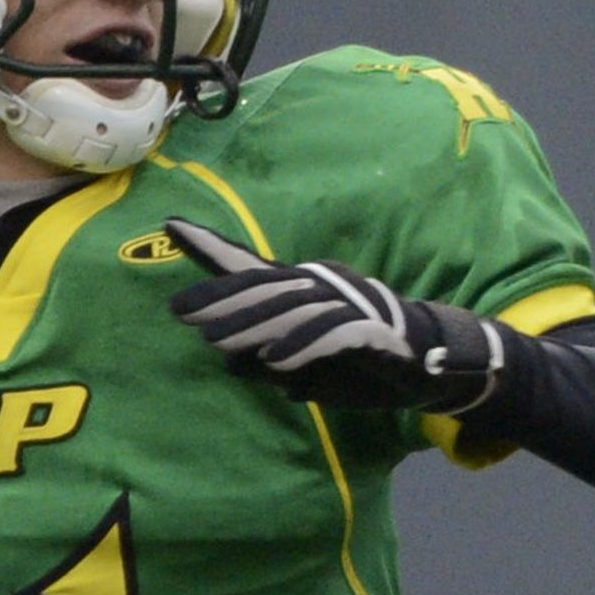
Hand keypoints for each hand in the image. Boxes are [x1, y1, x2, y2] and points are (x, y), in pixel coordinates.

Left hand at [165, 217, 503, 412]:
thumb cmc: (356, 362)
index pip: (252, 268)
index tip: (172, 226)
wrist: (423, 368)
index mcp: (303, 291)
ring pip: (295, 308)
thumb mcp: (302, 366)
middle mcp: (323, 288)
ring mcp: (350, 305)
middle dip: (223, 300)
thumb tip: (232, 363)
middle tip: (183, 313)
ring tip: (218, 343)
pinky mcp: (373, 331)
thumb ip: (269, 363)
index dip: (213, 247)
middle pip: (267, 287)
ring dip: (254, 326)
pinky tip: (274, 361)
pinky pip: (333, 334)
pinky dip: (302, 346)